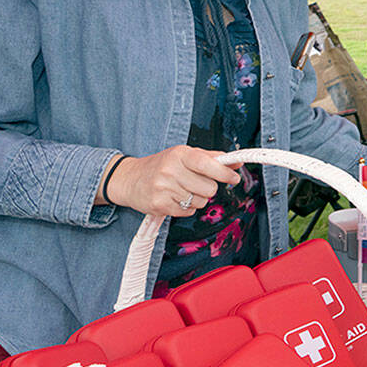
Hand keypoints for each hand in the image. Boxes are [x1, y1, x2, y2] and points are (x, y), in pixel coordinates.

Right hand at [104, 146, 240, 217]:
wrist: (130, 179)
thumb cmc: (162, 166)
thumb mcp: (185, 155)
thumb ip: (212, 158)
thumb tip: (237, 162)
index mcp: (179, 154)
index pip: (207, 164)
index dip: (224, 173)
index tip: (234, 178)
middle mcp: (170, 170)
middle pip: (209, 188)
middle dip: (208, 188)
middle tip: (196, 183)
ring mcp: (163, 188)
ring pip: (200, 202)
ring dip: (196, 199)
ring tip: (182, 190)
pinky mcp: (159, 205)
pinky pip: (188, 212)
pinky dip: (185, 208)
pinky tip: (174, 198)